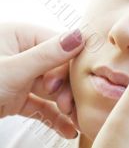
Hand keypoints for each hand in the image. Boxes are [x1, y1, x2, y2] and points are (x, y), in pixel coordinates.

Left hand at [0, 23, 83, 138]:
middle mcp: (23, 54)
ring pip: (51, 90)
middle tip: (69, 106)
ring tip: (77, 122)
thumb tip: (80, 36)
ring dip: (65, 106)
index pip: (58, 45)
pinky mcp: (16, 97)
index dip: (68, 65)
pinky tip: (67, 130)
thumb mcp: (11, 70)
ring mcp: (20, 77)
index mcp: (20, 35)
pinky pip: (40, 106)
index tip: (72, 84)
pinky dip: (52, 117)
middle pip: (58, 69)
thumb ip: (48, 55)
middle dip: (66, 89)